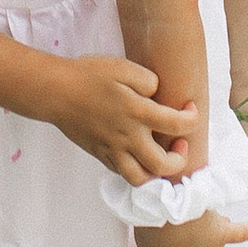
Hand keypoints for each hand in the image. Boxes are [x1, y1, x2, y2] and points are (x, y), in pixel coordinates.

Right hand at [40, 55, 197, 180]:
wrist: (55, 92)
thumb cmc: (88, 75)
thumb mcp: (122, 67)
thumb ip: (148, 80)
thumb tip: (159, 95)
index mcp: (137, 112)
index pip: (177, 125)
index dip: (192, 119)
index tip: (191, 111)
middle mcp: (128, 137)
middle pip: (163, 165)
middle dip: (179, 158)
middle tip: (179, 142)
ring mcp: (112, 150)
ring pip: (141, 179)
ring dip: (157, 173)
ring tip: (160, 158)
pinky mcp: (101, 155)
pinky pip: (123, 173)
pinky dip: (136, 169)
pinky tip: (138, 155)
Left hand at [137, 213, 247, 246]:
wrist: (155, 205)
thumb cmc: (142, 219)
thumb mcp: (139, 238)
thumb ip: (154, 246)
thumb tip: (168, 240)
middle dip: (199, 245)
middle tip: (188, 225)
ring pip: (215, 242)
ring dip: (211, 228)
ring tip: (195, 210)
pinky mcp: (221, 234)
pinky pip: (241, 233)